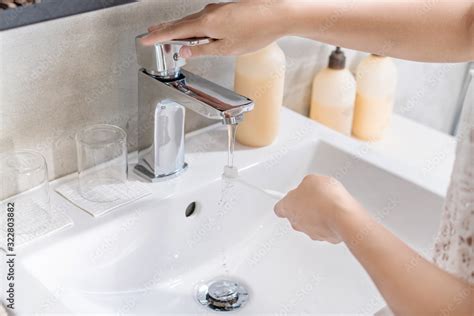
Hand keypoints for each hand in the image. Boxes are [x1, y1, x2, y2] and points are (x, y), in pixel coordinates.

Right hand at [140, 2, 288, 57]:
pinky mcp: (225, 9)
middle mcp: (208, 12)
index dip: (158, 36)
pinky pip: (203, 18)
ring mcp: (217, 9)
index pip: (175, 31)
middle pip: (181, 23)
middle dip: (164, 29)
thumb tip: (184, 52)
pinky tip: (193, 29)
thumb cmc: (257, 31)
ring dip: (178, 27)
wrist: (278, 13)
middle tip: (150, 33)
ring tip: (166, 31)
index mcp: (206, 23)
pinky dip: (193, 24)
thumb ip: (203, 50)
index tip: (145, 39)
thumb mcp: (227, 48)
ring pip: (192, 20)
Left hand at [274, 174, 363, 243]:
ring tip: (327, 204)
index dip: (285, 201)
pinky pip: (324, 228)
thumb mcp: (312, 180)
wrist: (342, 216)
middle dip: (303, 206)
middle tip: (313, 197)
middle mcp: (296, 222)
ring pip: (310, 223)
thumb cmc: (324, 199)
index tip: (287, 197)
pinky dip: (329, 222)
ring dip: (316, 214)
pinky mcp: (325, 237)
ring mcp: (310, 232)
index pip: (278, 208)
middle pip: (295, 215)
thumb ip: (305, 185)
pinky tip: (335, 213)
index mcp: (288, 207)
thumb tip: (309, 187)